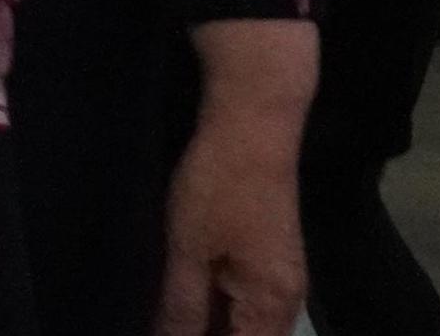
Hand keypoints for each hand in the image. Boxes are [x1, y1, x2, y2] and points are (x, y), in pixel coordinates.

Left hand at [155, 22, 314, 335]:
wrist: (253, 124)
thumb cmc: (220, 185)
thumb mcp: (187, 248)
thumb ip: (179, 307)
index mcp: (272, 309)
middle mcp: (284, 302)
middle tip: (155, 326)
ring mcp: (277, 279)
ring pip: (239, 324)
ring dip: (205, 325)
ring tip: (160, 319)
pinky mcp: (265, 258)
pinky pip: (239, 301)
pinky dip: (210, 307)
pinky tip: (176, 300)